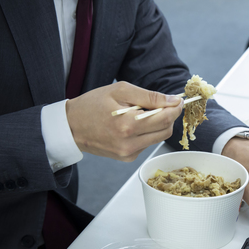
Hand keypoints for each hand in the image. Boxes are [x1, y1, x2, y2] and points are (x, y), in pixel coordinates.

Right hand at [66, 81, 183, 161]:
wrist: (71, 126)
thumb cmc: (92, 104)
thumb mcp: (121, 91)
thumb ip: (149, 96)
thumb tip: (173, 101)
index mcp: (128, 125)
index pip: (165, 119)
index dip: (175, 108)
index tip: (177, 100)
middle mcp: (130, 143)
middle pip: (166, 130)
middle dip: (168, 116)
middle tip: (160, 104)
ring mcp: (128, 153)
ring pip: (158, 138)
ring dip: (157, 124)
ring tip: (140, 113)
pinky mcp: (127, 158)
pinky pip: (147, 144)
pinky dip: (146, 133)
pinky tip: (132, 125)